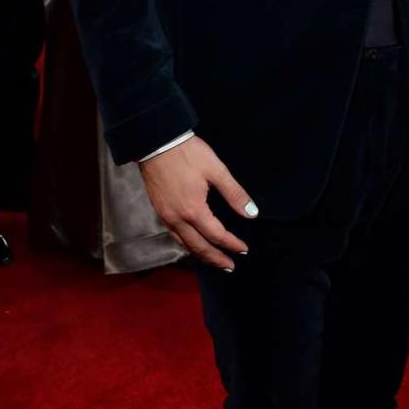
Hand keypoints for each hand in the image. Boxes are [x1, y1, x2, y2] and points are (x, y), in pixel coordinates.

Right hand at [140, 135, 257, 270]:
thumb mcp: (216, 170)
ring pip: (184, 244)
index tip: (244, 250)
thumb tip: (251, 213)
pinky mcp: (159, 210)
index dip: (231, 244)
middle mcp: (177, 219)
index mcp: (193, 210)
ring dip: (201, 254)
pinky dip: (186, 244)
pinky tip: (193, 243)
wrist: (156, 142)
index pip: (216, 235)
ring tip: (214, 260)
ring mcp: (166, 216)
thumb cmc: (188, 154)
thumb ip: (234, 194)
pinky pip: (174, 235)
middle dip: (216, 258)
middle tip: (230, 267)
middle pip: (198, 247)